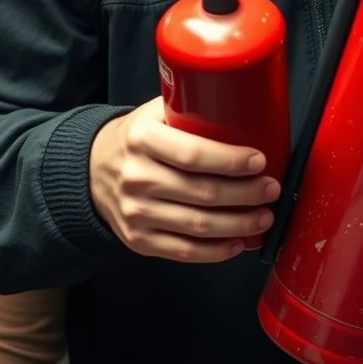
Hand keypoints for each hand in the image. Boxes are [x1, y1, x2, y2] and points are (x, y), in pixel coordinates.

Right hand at [89, 96, 279, 263]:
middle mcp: (136, 176)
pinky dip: (217, 251)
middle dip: (246, 194)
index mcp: (141, 138)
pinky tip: (237, 242)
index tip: (259, 161)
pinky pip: (185, 251)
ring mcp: (136, 212)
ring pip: (199, 226)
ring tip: (263, 216)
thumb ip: (187, 111)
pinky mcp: (138, 240)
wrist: (91, 170)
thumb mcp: (152, 114)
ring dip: (239, 224)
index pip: (193, 154)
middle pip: (203, 193)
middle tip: (270, 189)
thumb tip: (243, 111)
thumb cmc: (134, 139)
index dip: (231, 161)